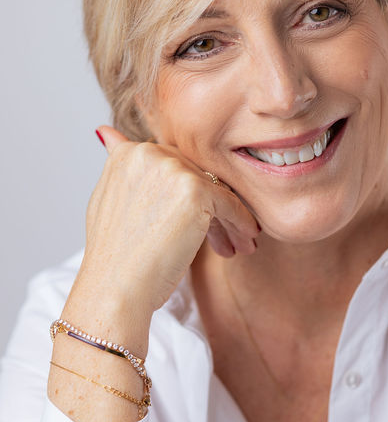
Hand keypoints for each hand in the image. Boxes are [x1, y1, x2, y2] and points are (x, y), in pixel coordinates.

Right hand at [76, 126, 258, 322]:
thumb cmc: (115, 257)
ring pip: (215, 191)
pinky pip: (229, 204)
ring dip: (230, 218)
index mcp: (128, 153)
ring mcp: (171, 169)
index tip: (198, 220)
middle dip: (211, 209)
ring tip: (238, 242)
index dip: (189, 197)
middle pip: (198, 177)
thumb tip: (108, 134)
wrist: (116, 287)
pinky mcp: (194, 190)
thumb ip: (118, 166)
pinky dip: (241, 222)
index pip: (175, 168)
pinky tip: (246, 238)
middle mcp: (148, 152)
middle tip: (226, 235)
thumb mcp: (107, 199)